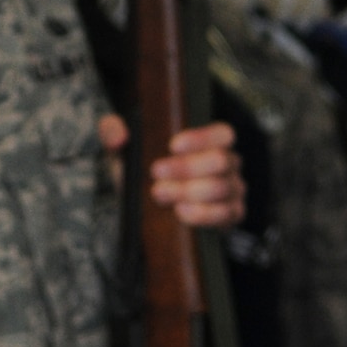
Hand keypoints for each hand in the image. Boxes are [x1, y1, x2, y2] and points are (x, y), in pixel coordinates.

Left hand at [96, 117, 245, 227]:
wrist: (148, 205)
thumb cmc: (143, 168)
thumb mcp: (124, 148)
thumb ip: (113, 131)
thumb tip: (119, 136)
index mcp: (212, 140)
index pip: (221, 133)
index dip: (200, 138)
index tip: (172, 146)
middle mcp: (229, 163)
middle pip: (220, 161)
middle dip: (186, 167)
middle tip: (156, 172)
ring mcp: (233, 189)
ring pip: (221, 188)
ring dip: (188, 191)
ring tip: (159, 193)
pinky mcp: (230, 214)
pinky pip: (225, 214)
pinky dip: (203, 214)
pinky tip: (180, 212)